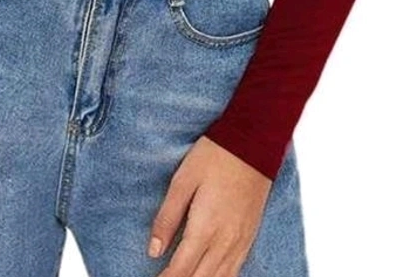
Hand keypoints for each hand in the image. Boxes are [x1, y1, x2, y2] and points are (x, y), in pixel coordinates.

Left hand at [146, 134, 271, 275]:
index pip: (181, 271)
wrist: (254, 143)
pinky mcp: (249, 237)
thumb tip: (153, 250)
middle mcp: (225, 242)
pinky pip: (234, 272)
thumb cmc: (216, 156)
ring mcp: (240, 242)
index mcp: (205, 228)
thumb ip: (168, 217)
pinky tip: (209, 276)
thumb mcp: (183, 180)